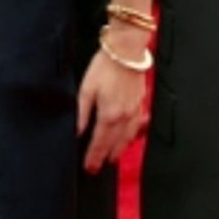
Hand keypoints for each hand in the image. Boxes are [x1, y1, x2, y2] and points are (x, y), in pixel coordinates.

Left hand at [77, 47, 147, 172]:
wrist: (127, 51)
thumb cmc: (105, 66)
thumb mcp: (86, 89)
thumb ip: (82, 113)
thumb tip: (77, 132)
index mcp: (109, 115)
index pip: (99, 143)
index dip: (93, 157)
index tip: (89, 167)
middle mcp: (124, 117)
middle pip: (114, 144)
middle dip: (105, 157)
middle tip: (97, 168)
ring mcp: (134, 111)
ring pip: (127, 138)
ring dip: (119, 150)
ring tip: (112, 158)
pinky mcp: (140, 103)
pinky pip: (136, 127)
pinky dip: (131, 137)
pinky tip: (129, 138)